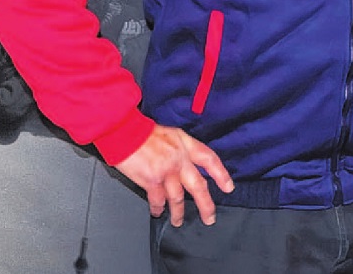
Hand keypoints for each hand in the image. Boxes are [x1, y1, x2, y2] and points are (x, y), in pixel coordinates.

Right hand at [116, 125, 233, 226]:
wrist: (124, 131)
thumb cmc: (142, 132)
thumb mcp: (171, 133)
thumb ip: (181, 148)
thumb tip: (186, 164)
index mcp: (185, 145)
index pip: (210, 160)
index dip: (221, 174)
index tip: (228, 187)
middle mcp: (179, 159)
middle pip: (199, 186)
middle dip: (206, 205)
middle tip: (209, 217)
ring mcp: (166, 171)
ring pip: (178, 198)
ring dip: (179, 212)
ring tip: (178, 220)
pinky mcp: (152, 181)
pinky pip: (158, 200)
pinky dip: (158, 208)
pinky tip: (158, 212)